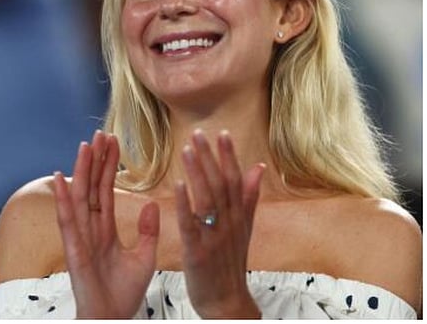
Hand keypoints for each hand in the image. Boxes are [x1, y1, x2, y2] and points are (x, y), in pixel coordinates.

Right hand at [52, 130, 159, 318]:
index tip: (113, 142)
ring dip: (81, 171)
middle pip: (92, 187)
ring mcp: (80, 237)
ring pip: (79, 197)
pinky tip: (60, 177)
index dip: (109, 166)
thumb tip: (153, 204)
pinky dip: (63, 198)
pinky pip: (67, 219)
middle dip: (96, 161)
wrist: (112, 317)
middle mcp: (89, 228)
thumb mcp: (143, 257)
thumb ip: (147, 231)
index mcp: (104, 229)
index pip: (106, 190)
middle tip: (100, 134)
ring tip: (85, 145)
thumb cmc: (123, 293)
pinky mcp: (74, 249)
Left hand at [174, 129, 265, 317]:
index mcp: (240, 217)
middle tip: (198, 132)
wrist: (227, 302)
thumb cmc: (231, 263)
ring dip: (197, 173)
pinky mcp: (197, 252)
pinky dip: (185, 203)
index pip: (235, 180)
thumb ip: (249, 198)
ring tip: (187, 150)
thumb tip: (258, 167)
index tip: (222, 133)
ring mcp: (214, 238)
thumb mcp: (245, 229)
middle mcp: (230, 224)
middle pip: (221, 185)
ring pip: (207, 200)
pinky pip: (190, 225)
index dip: (229, 156)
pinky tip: (177, 184)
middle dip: (210, 158)